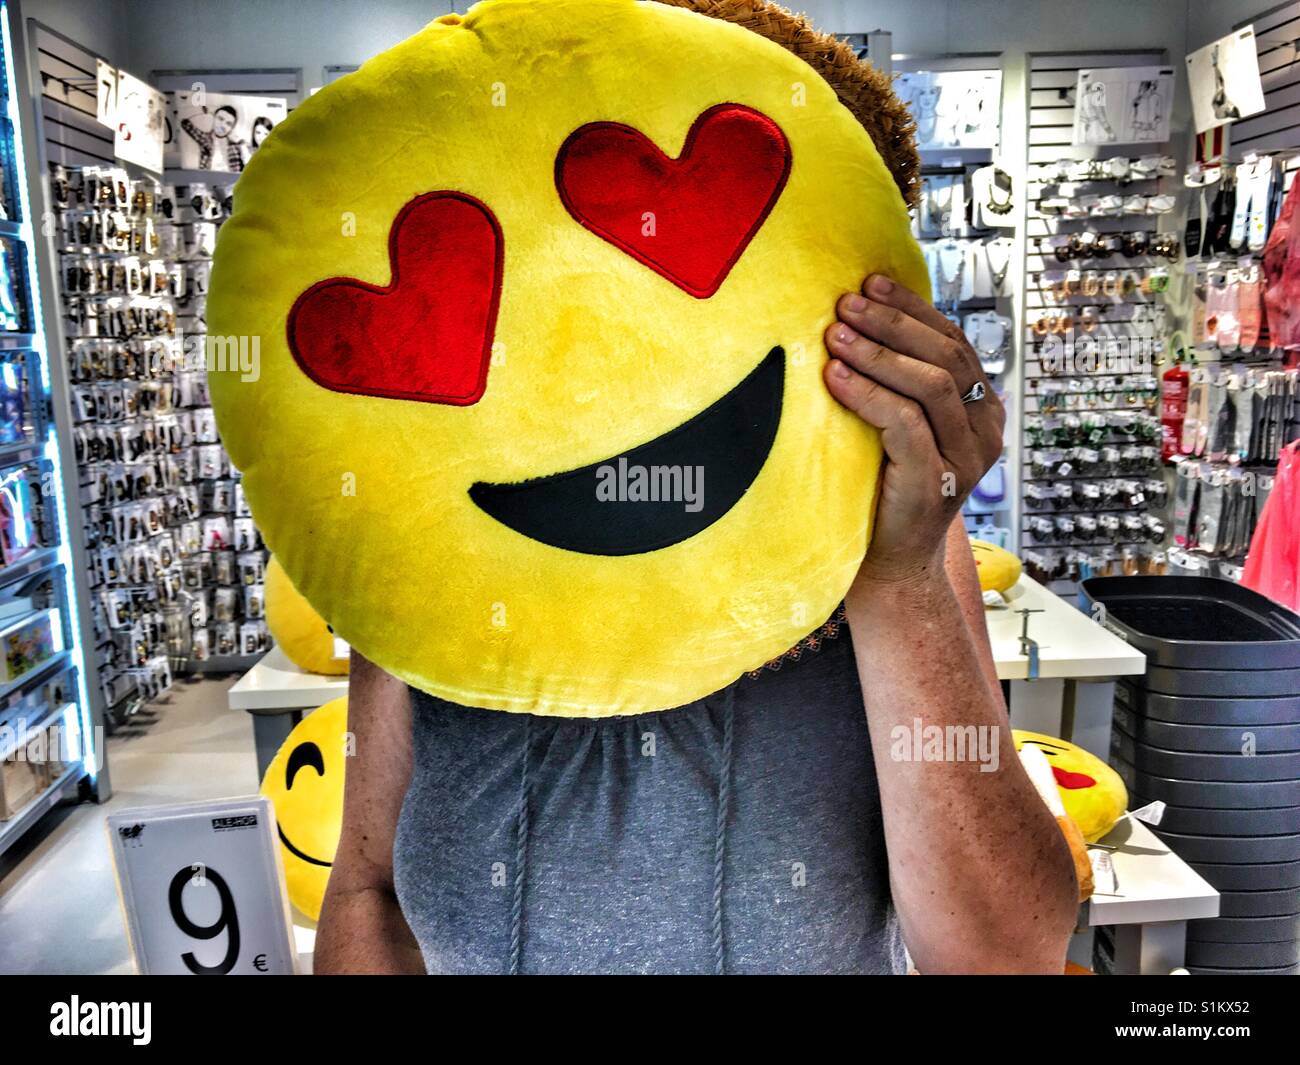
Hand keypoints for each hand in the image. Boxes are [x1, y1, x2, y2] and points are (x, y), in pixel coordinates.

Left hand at [823, 274, 1004, 592]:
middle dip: (894, 324)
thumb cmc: (881, 491)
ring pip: (931, 386)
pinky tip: (834, 378)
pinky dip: (868, 394)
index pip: (953, 343)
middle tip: (846, 303)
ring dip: (878, 354)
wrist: (886, 567)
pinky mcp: (937, 484)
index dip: (913, 309)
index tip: (871, 283)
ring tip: (834, 335)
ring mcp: (966, 462)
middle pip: (946, 357)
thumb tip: (856, 320)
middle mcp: (984, 433)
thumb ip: (898, 386)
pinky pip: (905, 424)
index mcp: (982, 412)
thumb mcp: (896, 429)